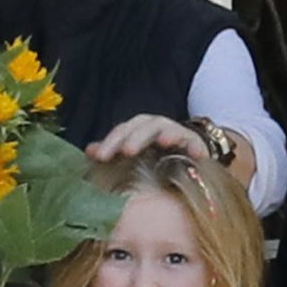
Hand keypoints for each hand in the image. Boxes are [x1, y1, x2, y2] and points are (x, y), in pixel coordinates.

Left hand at [87, 112, 206, 164]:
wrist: (187, 161)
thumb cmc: (154, 158)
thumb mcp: (131, 157)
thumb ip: (112, 153)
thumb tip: (90, 150)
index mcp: (137, 130)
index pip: (122, 131)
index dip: (111, 142)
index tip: (99, 157)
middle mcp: (155, 127)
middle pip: (142, 125)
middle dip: (134, 137)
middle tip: (126, 151)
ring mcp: (176, 133)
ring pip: (167, 127)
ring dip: (164, 133)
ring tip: (163, 141)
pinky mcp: (195, 144)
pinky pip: (194, 142)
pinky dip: (194, 145)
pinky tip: (195, 154)